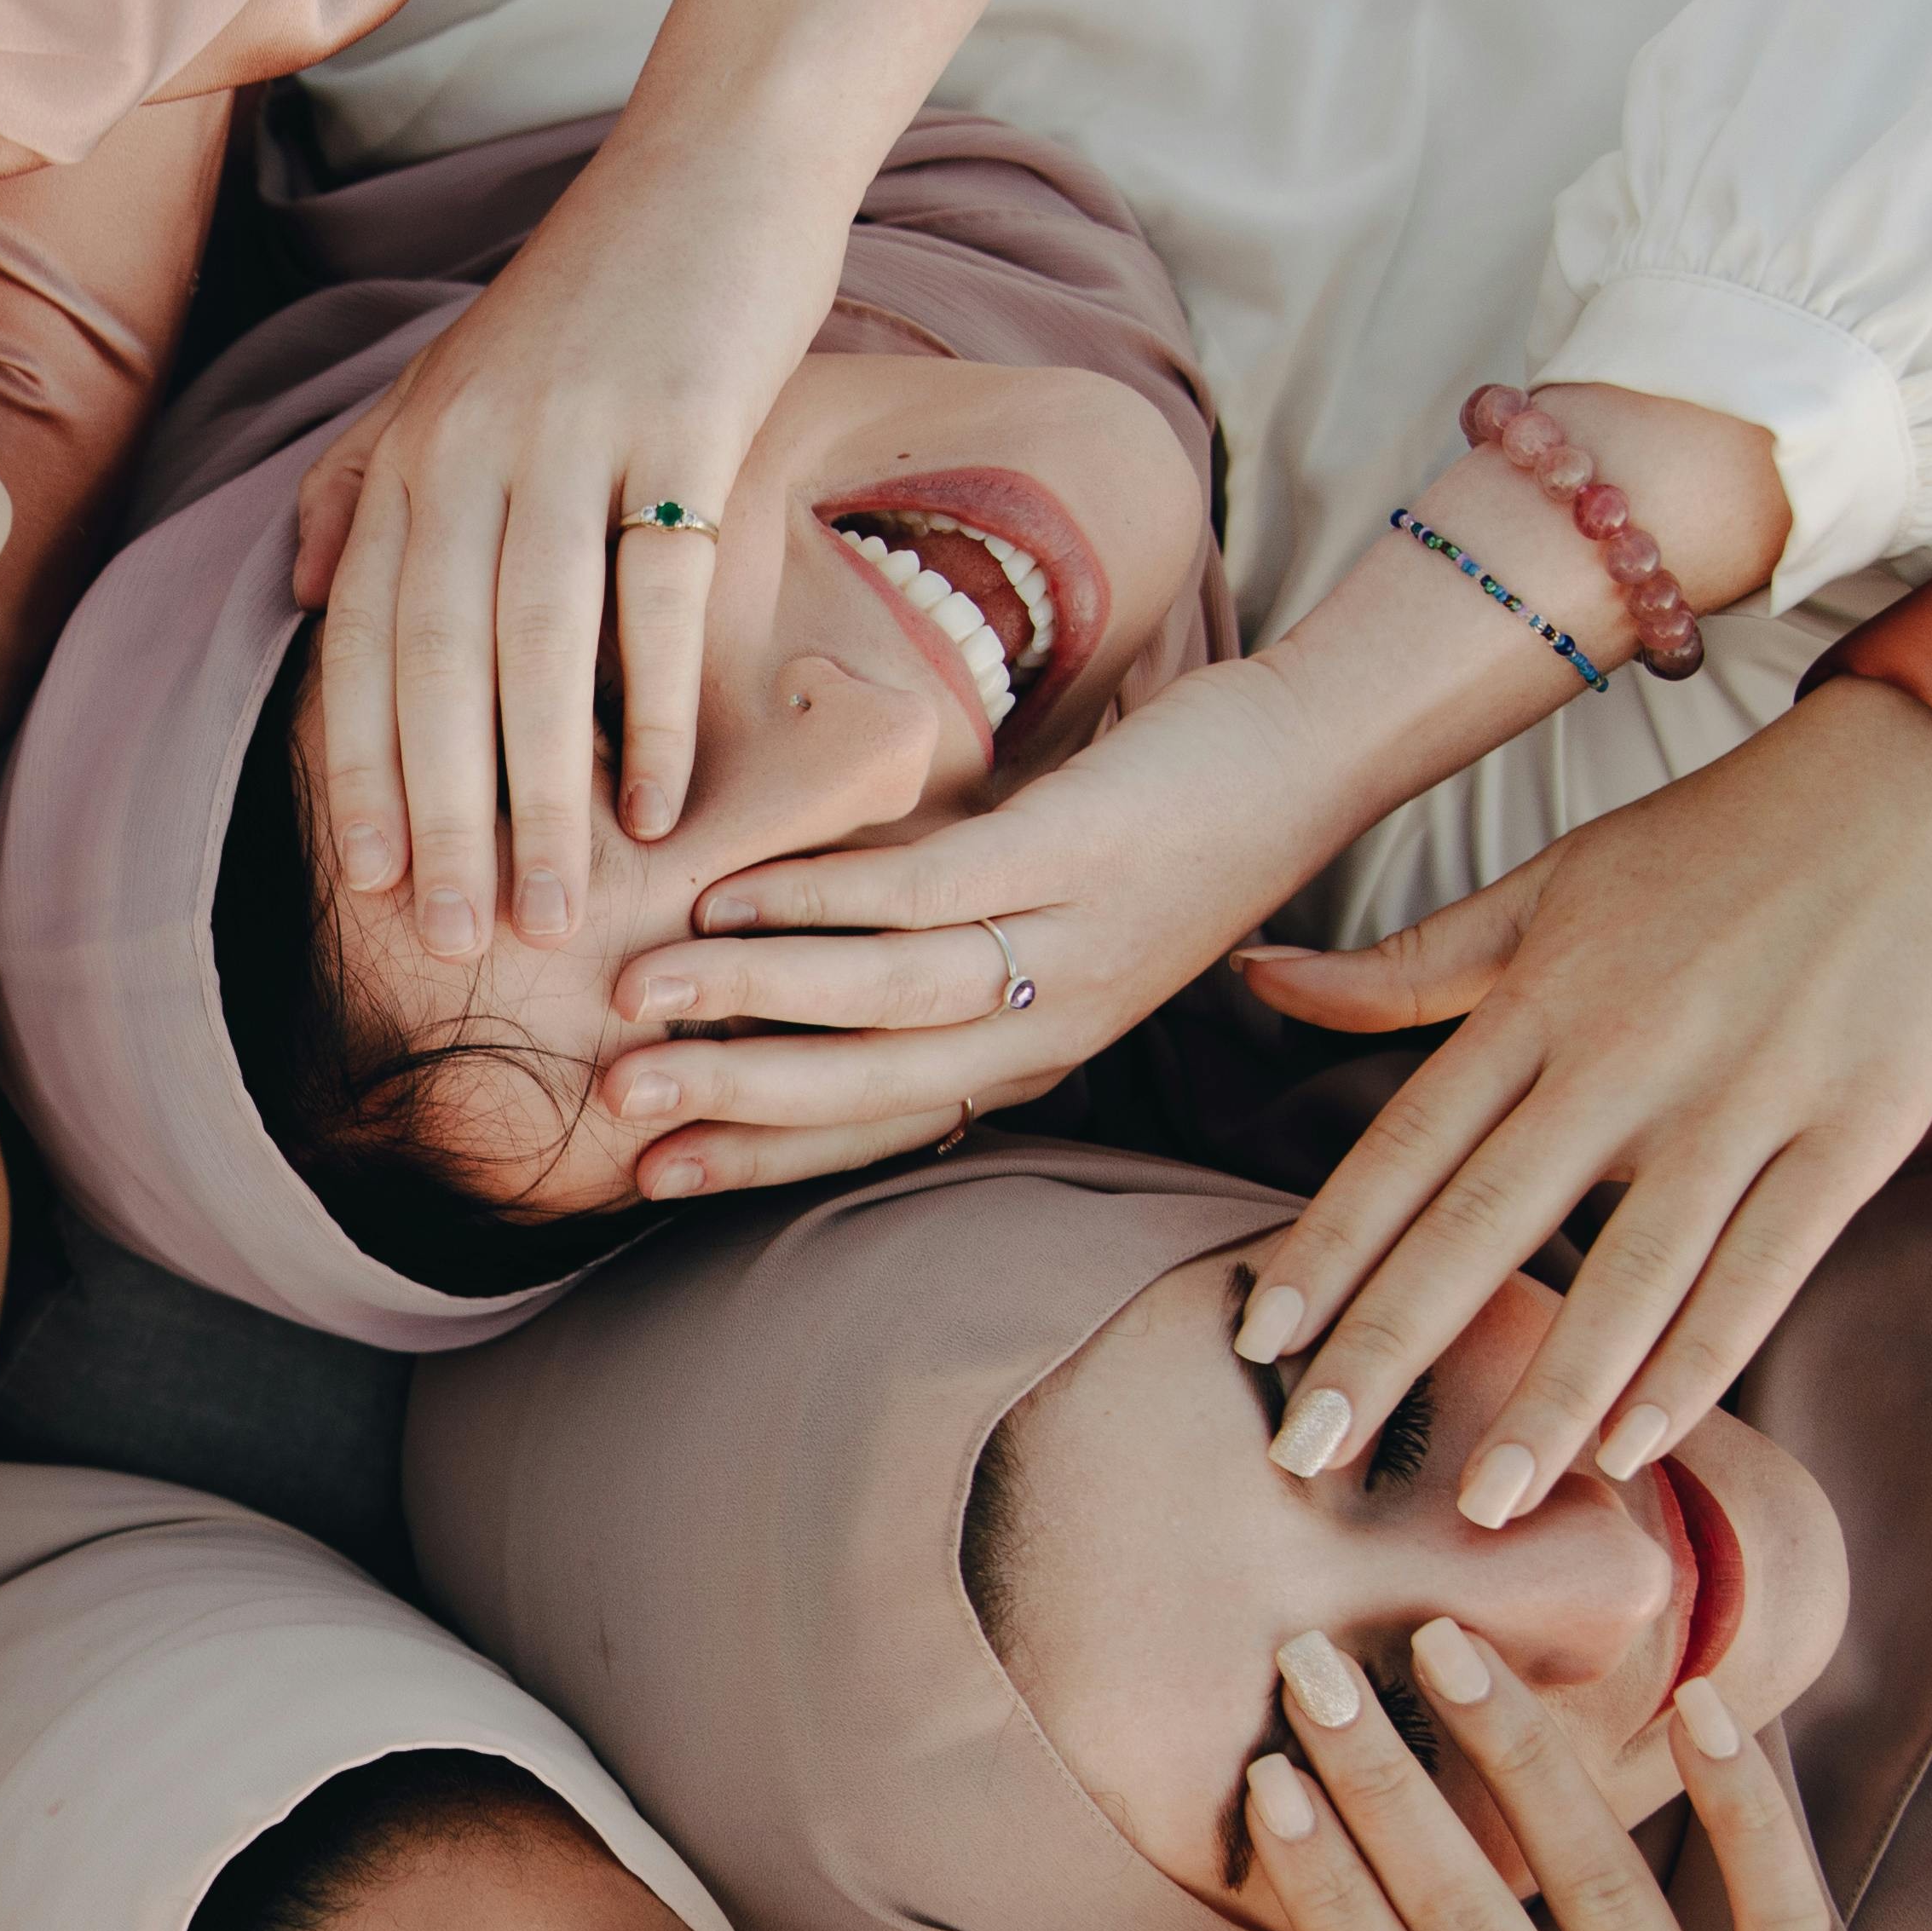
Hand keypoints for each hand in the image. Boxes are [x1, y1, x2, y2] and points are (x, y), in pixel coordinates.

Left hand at [291, 161, 848, 957]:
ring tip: (554, 910)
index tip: (377, 888)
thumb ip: (369, 479)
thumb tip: (302, 585)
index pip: (367, 640)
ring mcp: (575, 433)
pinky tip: (657, 808)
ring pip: (538, 648)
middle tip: (459, 943)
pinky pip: (659, 593)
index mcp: (412, 451)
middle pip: (440, 665)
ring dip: (540, 795)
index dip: (368, 769)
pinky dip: (656, 709)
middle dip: (443, 818)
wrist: (718, 158)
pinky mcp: (684, 420)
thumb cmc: (592, 290)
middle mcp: (472, 447)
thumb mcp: (454, 379)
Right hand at [585, 650, 1352, 1197]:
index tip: (652, 1174)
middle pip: (873, 1080)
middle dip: (738, 1097)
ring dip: (755, 996)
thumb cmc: (1157, 835)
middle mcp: (1055, 1022)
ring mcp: (1072, 941)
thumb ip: (930, 947)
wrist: (1310, 756)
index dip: (764, 1150)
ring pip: (889, 995)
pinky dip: (823, 896)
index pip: (882, 1121)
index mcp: (1036, 1051)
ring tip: (643, 987)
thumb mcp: (1043, 924)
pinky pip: (931, 890)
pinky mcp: (1081, 849)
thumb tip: (780, 947)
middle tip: (622, 1099)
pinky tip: (736, 893)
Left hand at [1223, 682, 1931, 1521]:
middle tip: (1313, 1454)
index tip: (1260, 1341)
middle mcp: (1627, 1054)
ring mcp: (1745, 1096)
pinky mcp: (1856, 1131)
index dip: (1328, 1248)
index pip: (1407, 1145)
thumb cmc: (1716, 839)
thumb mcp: (1548, 882)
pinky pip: (1764, 1266)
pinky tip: (1636, 1445)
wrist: (1920, 781)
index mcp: (1543, 997)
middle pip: (1487, 1220)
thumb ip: (1408, 963)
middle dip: (1394, 1345)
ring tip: (1484, 1499)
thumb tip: (1255, 976)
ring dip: (1551, 1392)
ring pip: (1630, 1269)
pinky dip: (1700, 1358)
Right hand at [1226, 1627, 1931, 1930]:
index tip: (1270, 1784)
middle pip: (1472, 1918)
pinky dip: (1747, 1808)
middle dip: (1385, 1781)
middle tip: (1318, 1666)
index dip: (1325, 1886)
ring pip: (1605, 1890)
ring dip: (1523, 1758)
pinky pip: (1780, 1914)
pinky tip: (1701, 1707)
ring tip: (1455, 1652)